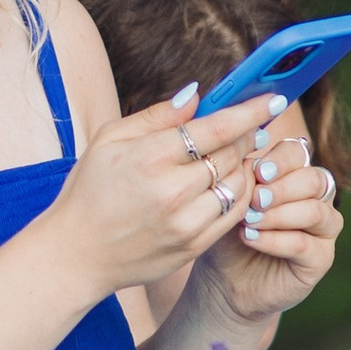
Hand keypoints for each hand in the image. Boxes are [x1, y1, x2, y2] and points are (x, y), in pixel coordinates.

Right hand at [51, 90, 287, 299]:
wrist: (77, 254)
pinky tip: (230, 183)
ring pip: (238, 184)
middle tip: (250, 127)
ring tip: (237, 155)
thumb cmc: (89, 190)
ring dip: (245, 165)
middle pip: (231, 155)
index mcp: (148, 157)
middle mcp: (171, 191)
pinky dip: (240, 194)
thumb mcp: (108, 140)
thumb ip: (156, 116)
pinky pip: (234, 214)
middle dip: (246, 136)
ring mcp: (185, 223)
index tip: (273, 99)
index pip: (215, 128)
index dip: (249, 111)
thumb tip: (197, 94)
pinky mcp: (193, 246)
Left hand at [196, 120, 342, 323]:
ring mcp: (323, 230)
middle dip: (283, 187)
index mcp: (294, 174)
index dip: (281, 159)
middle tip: (255, 198)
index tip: (258, 170)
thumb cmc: (225, 232)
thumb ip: (240, 173)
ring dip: (279, 214)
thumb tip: (243, 147)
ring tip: (249, 220)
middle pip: (315, 179)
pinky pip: (306, 244)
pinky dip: (276, 239)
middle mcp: (316, 198)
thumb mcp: (229, 198)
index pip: (299, 153)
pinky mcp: (321, 259)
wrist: (222, 281)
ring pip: (316, 211)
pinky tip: (251, 238)